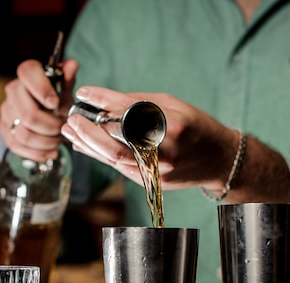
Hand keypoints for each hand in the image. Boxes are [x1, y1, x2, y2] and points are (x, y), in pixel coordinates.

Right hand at [0, 59, 78, 160]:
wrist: (43, 112)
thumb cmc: (56, 98)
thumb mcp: (65, 89)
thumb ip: (68, 78)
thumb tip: (72, 65)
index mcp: (28, 75)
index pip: (27, 72)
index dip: (41, 89)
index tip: (55, 104)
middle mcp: (13, 91)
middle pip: (29, 114)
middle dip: (51, 126)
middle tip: (63, 128)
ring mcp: (6, 111)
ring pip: (24, 134)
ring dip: (46, 142)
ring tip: (59, 140)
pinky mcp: (5, 129)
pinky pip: (17, 146)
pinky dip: (37, 152)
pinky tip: (51, 151)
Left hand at [61, 86, 289, 202]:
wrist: (219, 161)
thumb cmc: (195, 126)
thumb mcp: (172, 105)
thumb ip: (138, 103)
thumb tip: (102, 101)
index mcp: (173, 125)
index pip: (129, 111)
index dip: (103, 101)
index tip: (83, 93)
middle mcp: (165, 151)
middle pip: (117, 142)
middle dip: (89, 129)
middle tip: (71, 118)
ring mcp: (157, 171)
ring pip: (113, 157)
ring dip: (88, 144)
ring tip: (70, 130)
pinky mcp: (150, 182)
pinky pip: (119, 167)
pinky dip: (99, 155)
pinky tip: (84, 144)